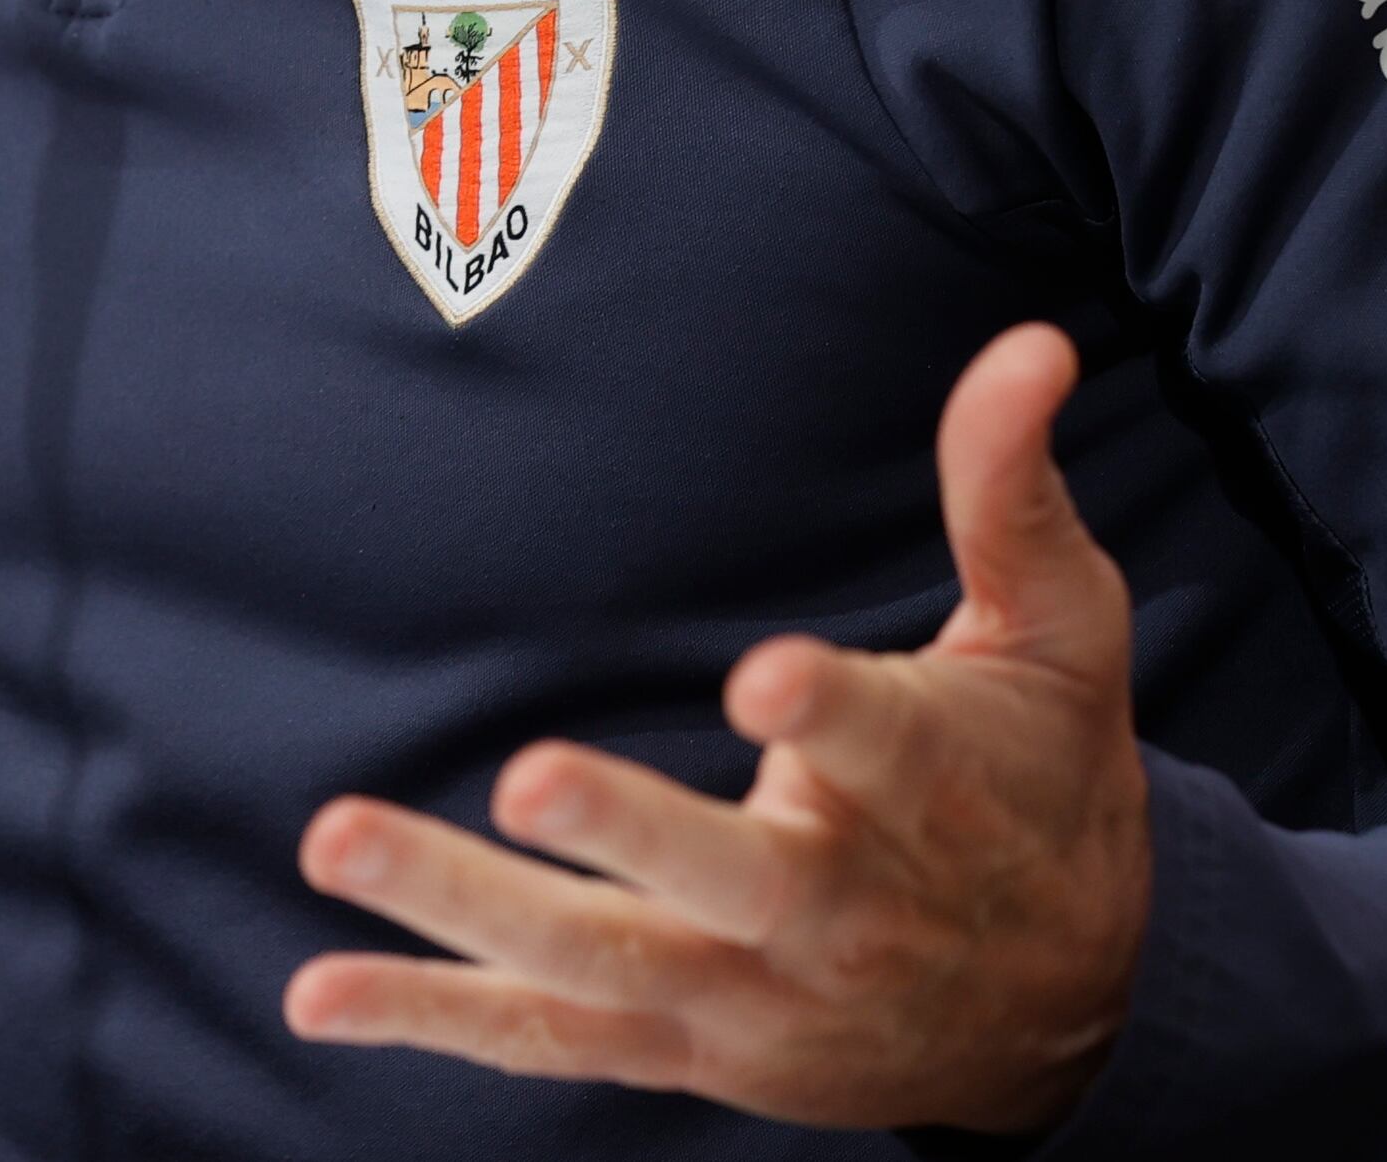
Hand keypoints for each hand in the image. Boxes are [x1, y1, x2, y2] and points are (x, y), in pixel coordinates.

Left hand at [282, 323, 1150, 1135]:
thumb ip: (1013, 494)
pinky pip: (552, 1037)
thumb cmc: (1046, 782)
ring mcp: (753, 991)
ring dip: (464, 913)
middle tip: (526, 776)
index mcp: (932, 789)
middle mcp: (836, 907)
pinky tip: (318, 994)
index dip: (827, 714)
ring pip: (603, 964)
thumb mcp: (1061, 636)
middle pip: (728, 879)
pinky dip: (434, 1020)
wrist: (1068, 1008)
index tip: (765, 680)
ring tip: (338, 838)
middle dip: (625, 831)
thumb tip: (1030, 344)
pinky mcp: (690, 1043)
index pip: (884, 746)